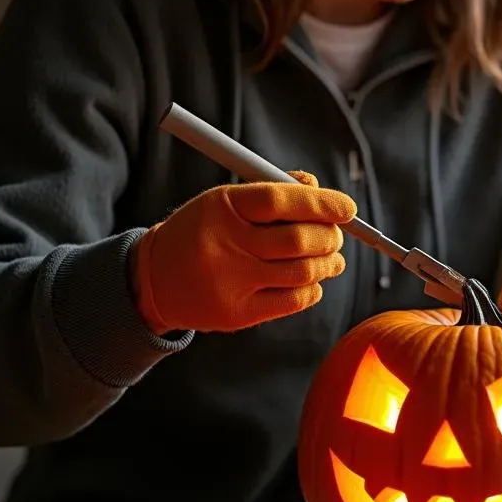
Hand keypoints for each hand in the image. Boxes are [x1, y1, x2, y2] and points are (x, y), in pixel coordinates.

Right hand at [130, 172, 355, 333]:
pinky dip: (312, 289)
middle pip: (299, 239)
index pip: (282, 199)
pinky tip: (311, 281)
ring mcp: (230, 281)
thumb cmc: (204, 231)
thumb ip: (273, 190)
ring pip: (302, 272)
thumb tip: (318, 188)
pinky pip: (292, 301)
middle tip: (336, 236)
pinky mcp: (236, 313)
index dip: (322, 203)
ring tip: (332, 259)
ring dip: (328, 264)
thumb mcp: (226, 201)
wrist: (154, 279)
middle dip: (330, 237)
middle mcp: (225, 243)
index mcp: (222, 206)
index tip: (347, 208)